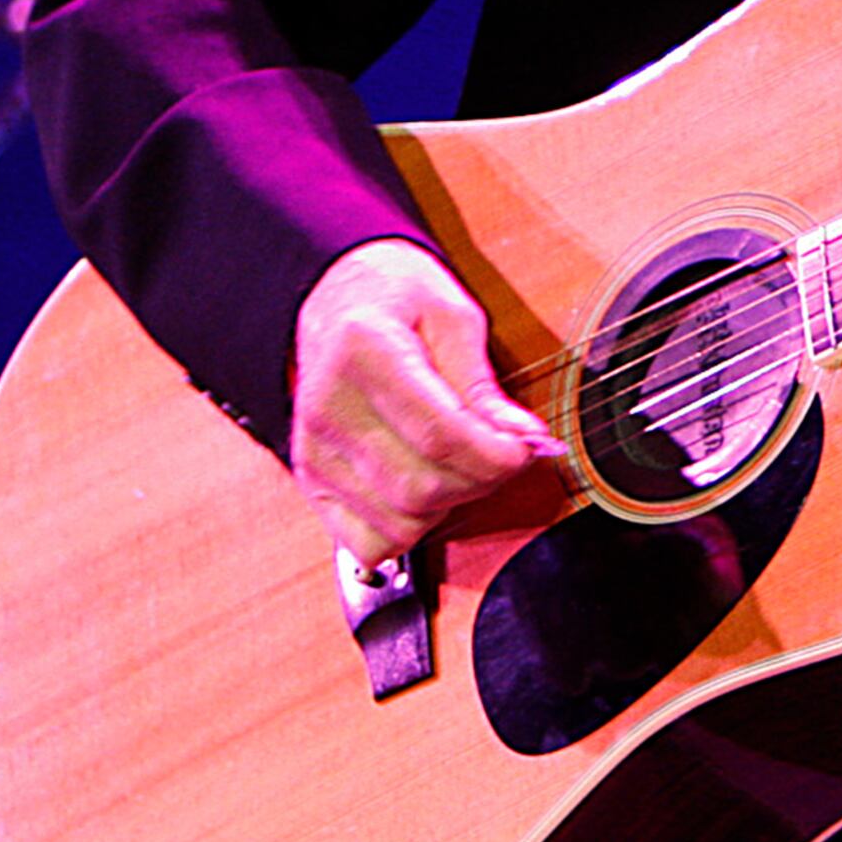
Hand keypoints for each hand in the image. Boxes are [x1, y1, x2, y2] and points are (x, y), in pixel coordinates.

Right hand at [289, 239, 562, 566]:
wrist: (336, 298)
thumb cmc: (398, 299)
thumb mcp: (453, 315)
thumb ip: (482, 382)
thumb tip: (521, 436)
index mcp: (364, 354)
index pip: (441, 436)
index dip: (498, 455)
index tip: (529, 447)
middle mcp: (329, 409)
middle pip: (421, 487)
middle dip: (483, 480)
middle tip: (507, 453)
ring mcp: (314, 451)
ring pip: (400, 521)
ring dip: (452, 504)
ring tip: (466, 463)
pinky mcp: (312, 479)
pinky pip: (368, 542)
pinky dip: (411, 528)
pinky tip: (427, 489)